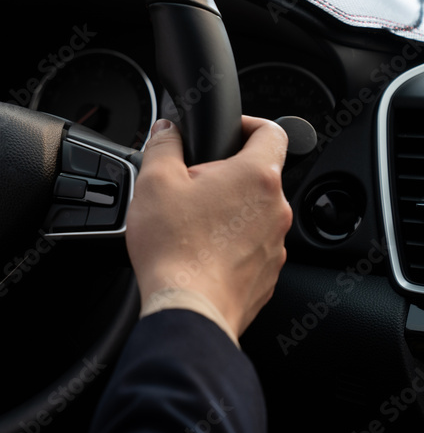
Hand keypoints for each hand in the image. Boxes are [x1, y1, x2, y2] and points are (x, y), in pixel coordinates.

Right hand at [125, 116, 292, 338]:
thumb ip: (163, 144)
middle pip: (257, 176)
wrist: (188, 308)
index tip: (229, 132)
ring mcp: (276, 245)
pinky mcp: (267, 275)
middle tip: (190, 187)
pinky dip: (230, 245)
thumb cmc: (175, 247)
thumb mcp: (155, 180)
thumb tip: (167, 130)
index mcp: (256, 176)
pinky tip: (199, 253)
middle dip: (226, 176)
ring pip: (254, 214)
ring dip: (228, 212)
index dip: (249, 124)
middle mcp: (276, 209)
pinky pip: (251, 248)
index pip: (273, 131)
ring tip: (191, 224)